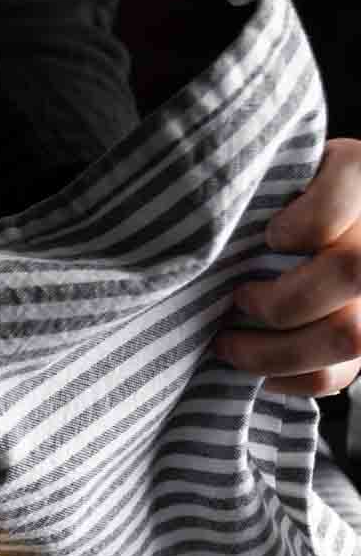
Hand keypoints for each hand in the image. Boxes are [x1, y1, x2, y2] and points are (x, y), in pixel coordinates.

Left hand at [213, 138, 360, 395]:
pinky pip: (334, 375)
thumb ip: (255, 190)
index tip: (268, 235)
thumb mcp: (268, 178)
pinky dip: (285, 378)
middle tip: (237, 299)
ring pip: (346, 334)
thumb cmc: (269, 202)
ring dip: (271, 348)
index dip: (300, 226)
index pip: (340, 203)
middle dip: (278, 299)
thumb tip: (210, 221)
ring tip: (227, 343)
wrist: (308, 237)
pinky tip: (254, 368)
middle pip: (350, 271)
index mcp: (360, 176)